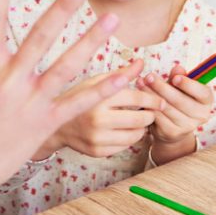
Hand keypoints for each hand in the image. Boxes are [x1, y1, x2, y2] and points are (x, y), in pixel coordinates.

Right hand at [0, 0, 142, 214]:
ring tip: (111, 21)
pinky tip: (125, 74)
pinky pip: (80, 102)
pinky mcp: (43, 124)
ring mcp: (27, 103)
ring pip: (66, 67)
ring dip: (91, 43)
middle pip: (38, 37)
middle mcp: (5, 80)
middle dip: (62, 8)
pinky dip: (105, 87)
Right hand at [33, 73, 163, 158]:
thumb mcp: (95, 81)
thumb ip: (120, 74)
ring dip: (141, 128)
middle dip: (150, 115)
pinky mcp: (97, 152)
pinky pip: (124, 147)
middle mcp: (98, 119)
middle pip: (140, 119)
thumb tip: (142, 62)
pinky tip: (123, 130)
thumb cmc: (77, 98)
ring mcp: (97, 138)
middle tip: (150, 112)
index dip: (152, 99)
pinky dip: (128, 138)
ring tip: (137, 121)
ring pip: (135, 136)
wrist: (54, 125)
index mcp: (98, 97)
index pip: (136, 98)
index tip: (161, 100)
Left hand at [137, 64, 213, 161]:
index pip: (202, 92)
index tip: (175, 78)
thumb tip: (178, 68)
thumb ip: (179, 77)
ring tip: (141, 83)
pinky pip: (158, 117)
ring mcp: (187, 126)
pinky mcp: (172, 133)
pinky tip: (141, 98)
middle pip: (180, 100)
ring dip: (151, 94)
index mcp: (206, 100)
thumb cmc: (178, 99)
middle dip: (162, 87)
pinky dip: (149, 107)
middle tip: (149, 76)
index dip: (189, 85)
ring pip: (167, 108)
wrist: (173, 126)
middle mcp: (201, 115)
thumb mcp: (180, 86)